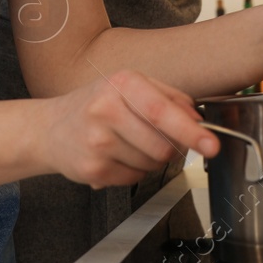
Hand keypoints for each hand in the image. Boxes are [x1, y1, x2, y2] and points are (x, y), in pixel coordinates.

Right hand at [36, 70, 218, 188]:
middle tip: (156, 138)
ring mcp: (96, 142)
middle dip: (170, 148)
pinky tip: (116, 156)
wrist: (51, 128)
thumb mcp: (131, 87)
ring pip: (151, 165)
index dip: (190, 131)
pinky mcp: (91, 169)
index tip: (210, 144)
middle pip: (162, 145)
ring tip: (129, 144)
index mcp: (121, 83)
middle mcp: (105, 110)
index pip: (162, 111)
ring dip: (151, 160)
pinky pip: (133, 179)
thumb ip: (169, 97)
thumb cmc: (98, 105)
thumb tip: (197, 119)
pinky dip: (133, 171)